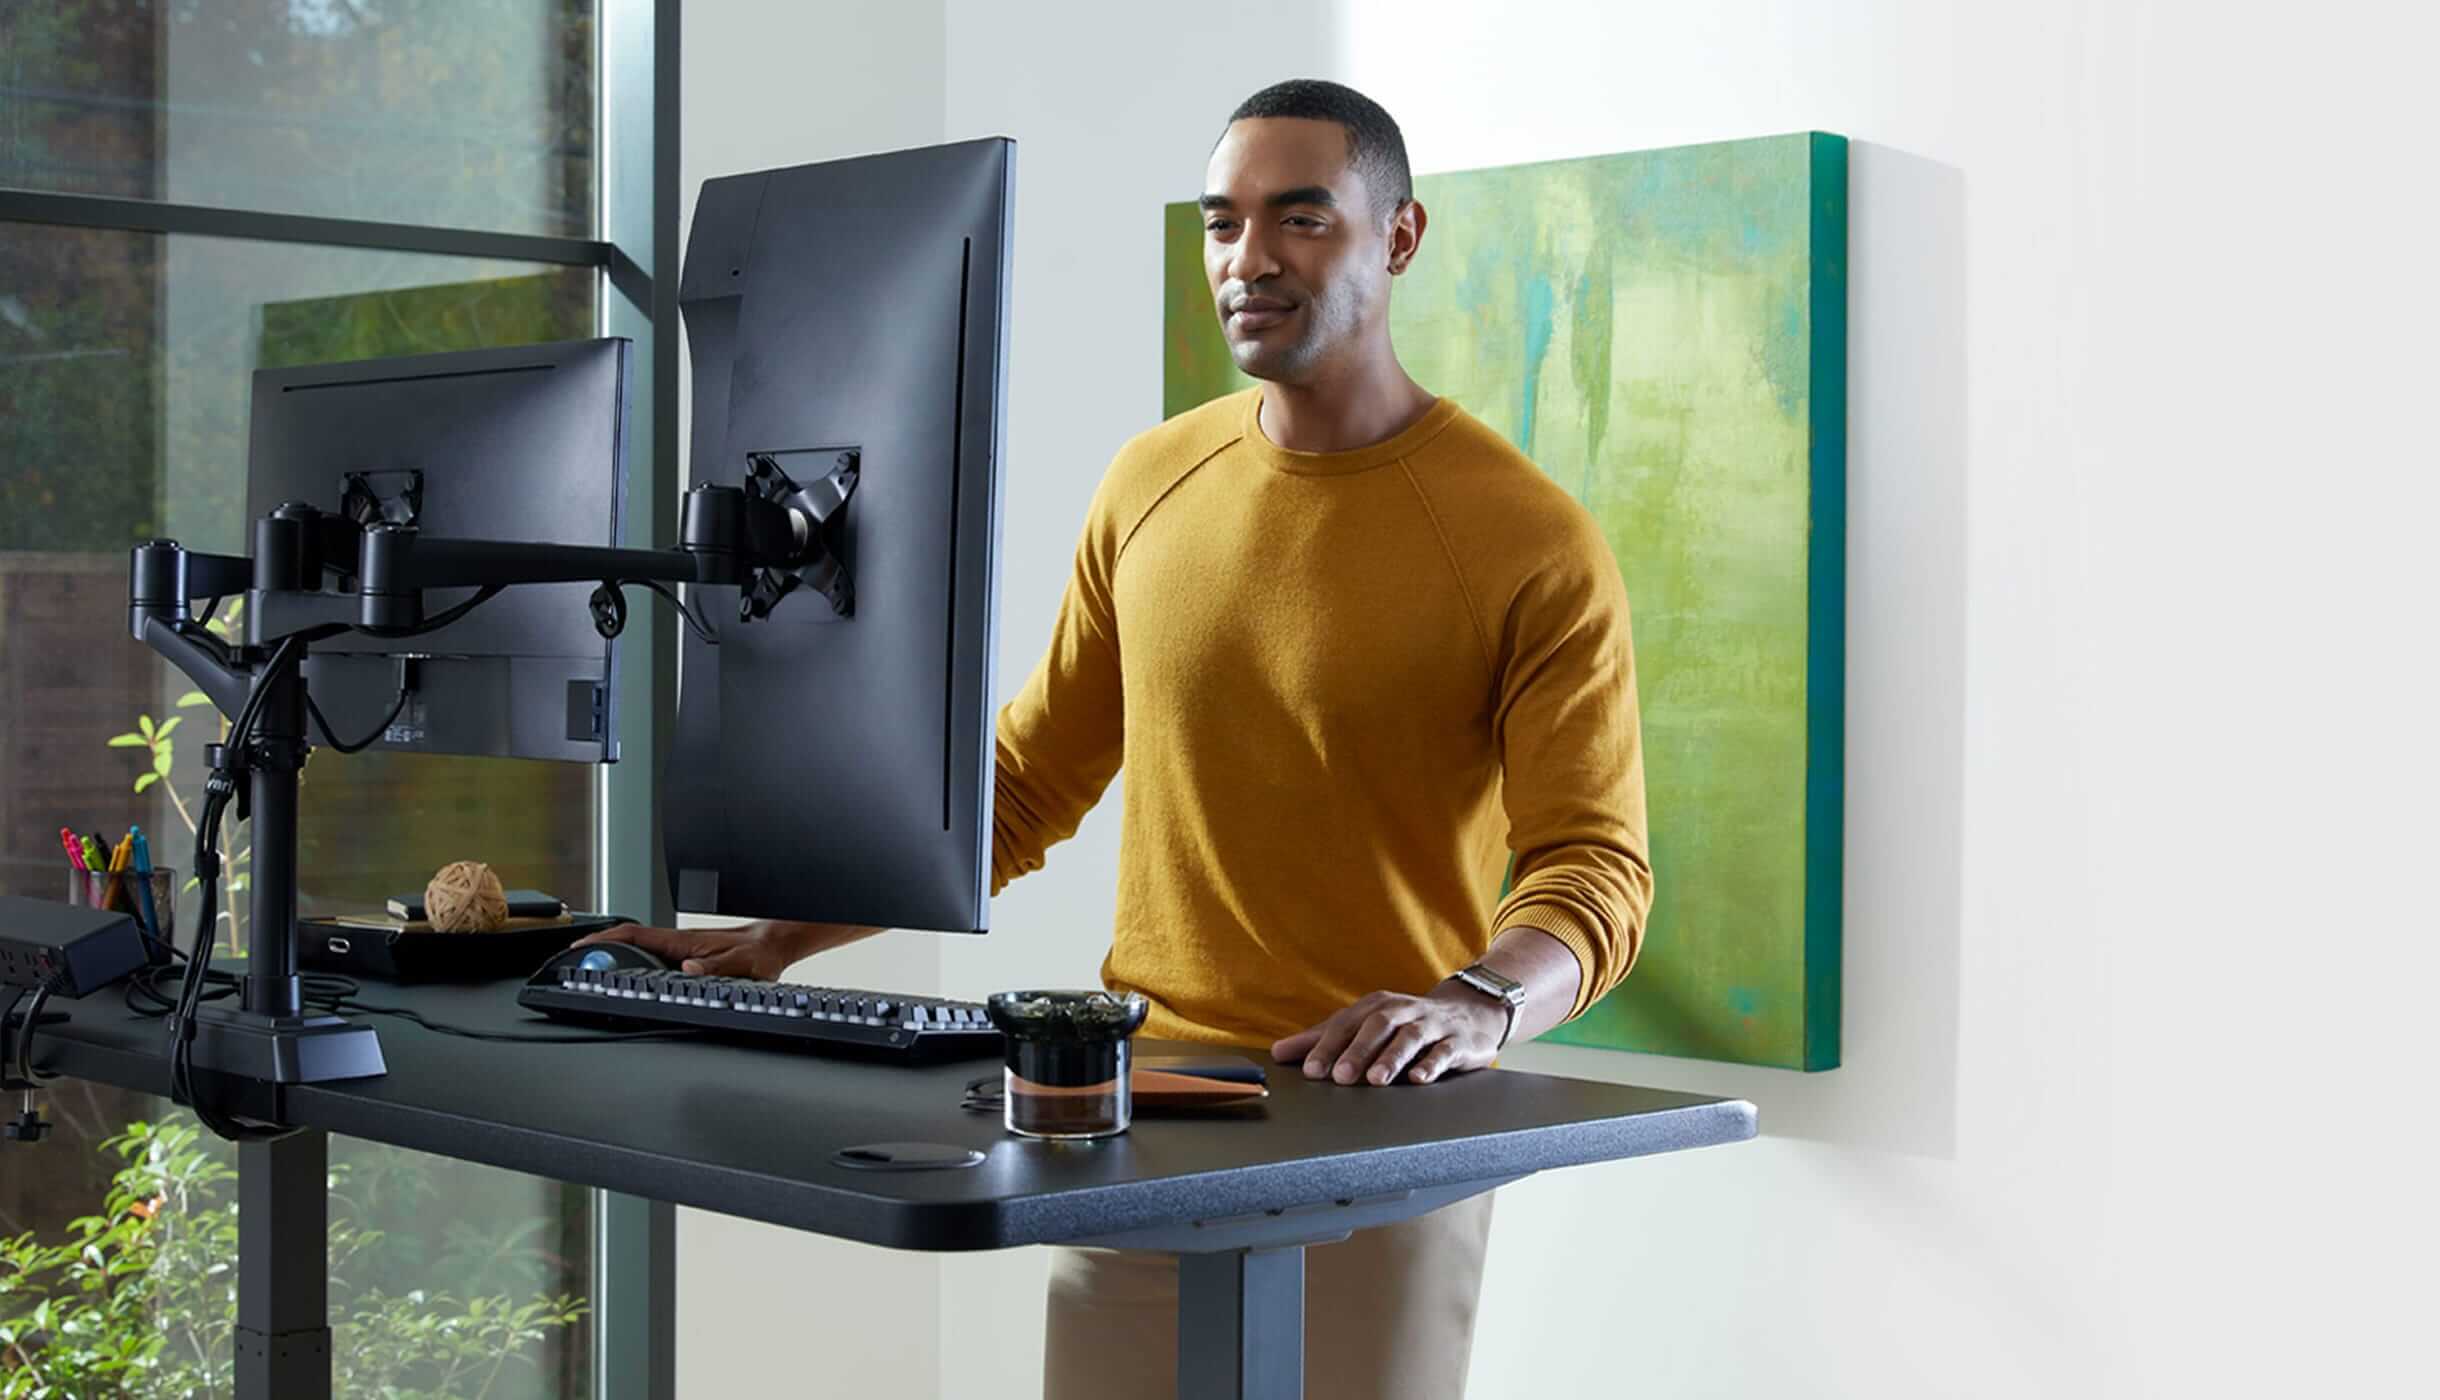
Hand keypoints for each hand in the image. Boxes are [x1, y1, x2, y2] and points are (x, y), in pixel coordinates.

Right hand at [570, 920, 831, 979]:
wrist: (774, 944)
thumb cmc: (759, 952)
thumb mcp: (743, 964)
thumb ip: (716, 967)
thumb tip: (688, 968)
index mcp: (684, 941)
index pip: (635, 933)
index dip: (604, 939)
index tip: (579, 946)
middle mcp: (677, 943)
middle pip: (627, 941)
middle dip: (597, 948)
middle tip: (571, 963)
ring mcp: (679, 949)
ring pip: (637, 949)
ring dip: (611, 955)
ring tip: (586, 968)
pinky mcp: (685, 957)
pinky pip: (650, 957)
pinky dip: (630, 961)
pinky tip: (621, 973)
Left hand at [1270, 987, 1506, 1086]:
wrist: (1470, 1011)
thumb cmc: (1406, 1023)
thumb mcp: (1365, 1025)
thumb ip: (1323, 1039)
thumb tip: (1279, 1052)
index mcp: (1376, 1006)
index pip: (1346, 1024)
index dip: (1327, 1045)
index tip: (1310, 1069)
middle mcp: (1403, 1011)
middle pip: (1377, 1026)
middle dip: (1358, 1050)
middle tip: (1340, 1076)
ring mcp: (1432, 1025)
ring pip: (1410, 1038)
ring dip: (1392, 1057)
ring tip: (1376, 1080)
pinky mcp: (1458, 1041)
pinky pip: (1444, 1051)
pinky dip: (1432, 1064)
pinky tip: (1419, 1079)